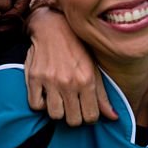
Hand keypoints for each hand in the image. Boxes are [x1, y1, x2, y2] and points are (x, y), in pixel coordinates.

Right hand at [25, 8, 116, 124]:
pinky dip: (40, 103)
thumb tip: (113, 117)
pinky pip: (36, 105)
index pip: (91, 117)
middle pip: (73, 120)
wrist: (53, 27)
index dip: (89, 116)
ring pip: (54, 115)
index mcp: (87, 80)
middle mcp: (69, 82)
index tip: (85, 108)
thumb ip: (103, 95)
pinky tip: (46, 94)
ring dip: (57, 110)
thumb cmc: (77, 48)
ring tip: (59, 99)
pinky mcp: (34, 78)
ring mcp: (50, 80)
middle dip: (74, 115)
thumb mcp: (94, 68)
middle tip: (72, 105)